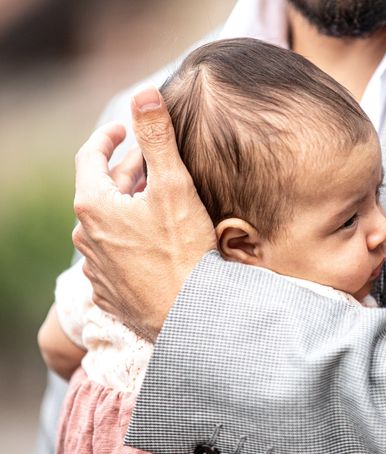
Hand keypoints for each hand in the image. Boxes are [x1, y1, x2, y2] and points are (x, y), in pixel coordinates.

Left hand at [72, 86, 215, 340]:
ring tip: (156, 203)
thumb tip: (144, 94)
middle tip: (153, 163)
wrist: (189, 317)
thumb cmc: (183, 251)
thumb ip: (157, 137)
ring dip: (129, 208)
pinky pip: (117, 255)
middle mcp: (86, 237)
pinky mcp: (110, 293)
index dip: (107, 137)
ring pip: (110, 225)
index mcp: (93, 206)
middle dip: (127, 173)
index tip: (123, 128)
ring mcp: (97, 268)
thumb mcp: (173, 186)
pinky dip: (132, 240)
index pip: (89, 157)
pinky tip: (155, 243)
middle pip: (102, 192)